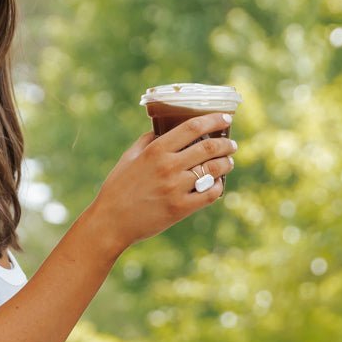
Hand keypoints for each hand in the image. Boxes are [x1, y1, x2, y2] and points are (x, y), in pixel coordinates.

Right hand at [93, 112, 237, 254]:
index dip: (213, 120)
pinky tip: (218, 184)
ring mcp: (176, 188)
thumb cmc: (117, 189)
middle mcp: (168, 167)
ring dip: (226, 163)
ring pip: (213, 170)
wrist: (111, 222)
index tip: (225, 118)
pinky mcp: (180, 208)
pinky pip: (210, 194)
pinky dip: (218, 187)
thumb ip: (147, 141)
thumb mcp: (128, 158)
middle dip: (225, 143)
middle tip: (231, 144)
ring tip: (228, 162)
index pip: (193, 127)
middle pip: (209, 147)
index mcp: (156, 150)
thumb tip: (162, 129)